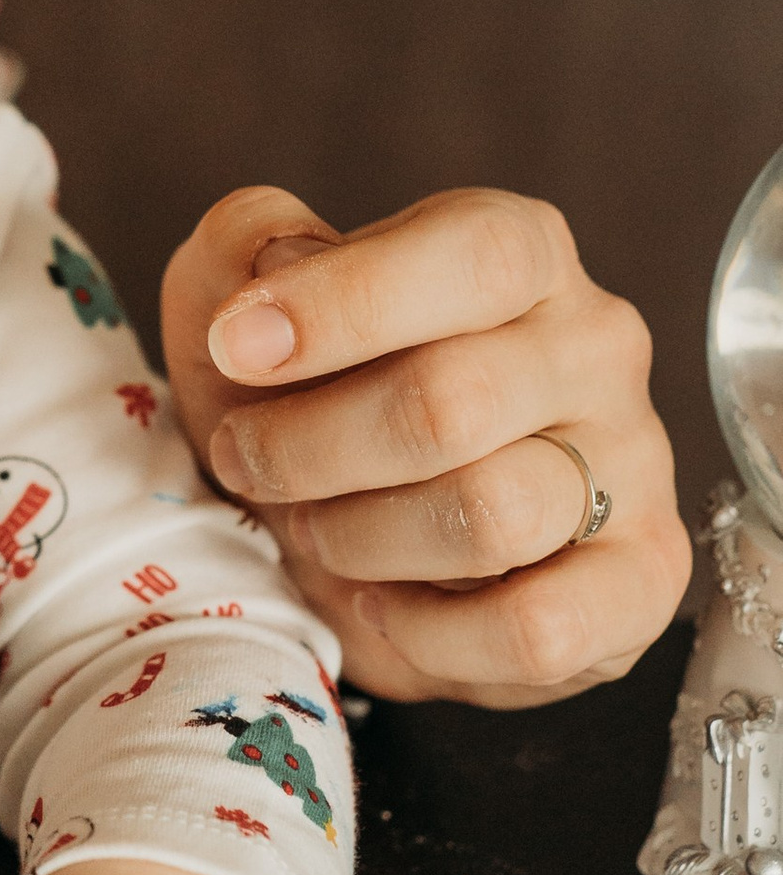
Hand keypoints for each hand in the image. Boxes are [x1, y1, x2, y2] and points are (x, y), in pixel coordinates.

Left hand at [162, 186, 683, 706]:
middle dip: (311, 444)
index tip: (233, 346)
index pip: (475, 254)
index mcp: (524, 253)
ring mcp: (634, 464)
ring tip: (317, 530)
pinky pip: (540, 629)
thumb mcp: (241, 298)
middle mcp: (596, 347)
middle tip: (246, 458)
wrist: (340, 529)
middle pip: (457, 400)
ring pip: (493, 515)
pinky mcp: (641, 580)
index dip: (345, 302)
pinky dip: (432, 633)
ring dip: (362, 537)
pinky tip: (384, 605)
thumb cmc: (304, 394)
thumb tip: (276, 261)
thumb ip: (246, 241)